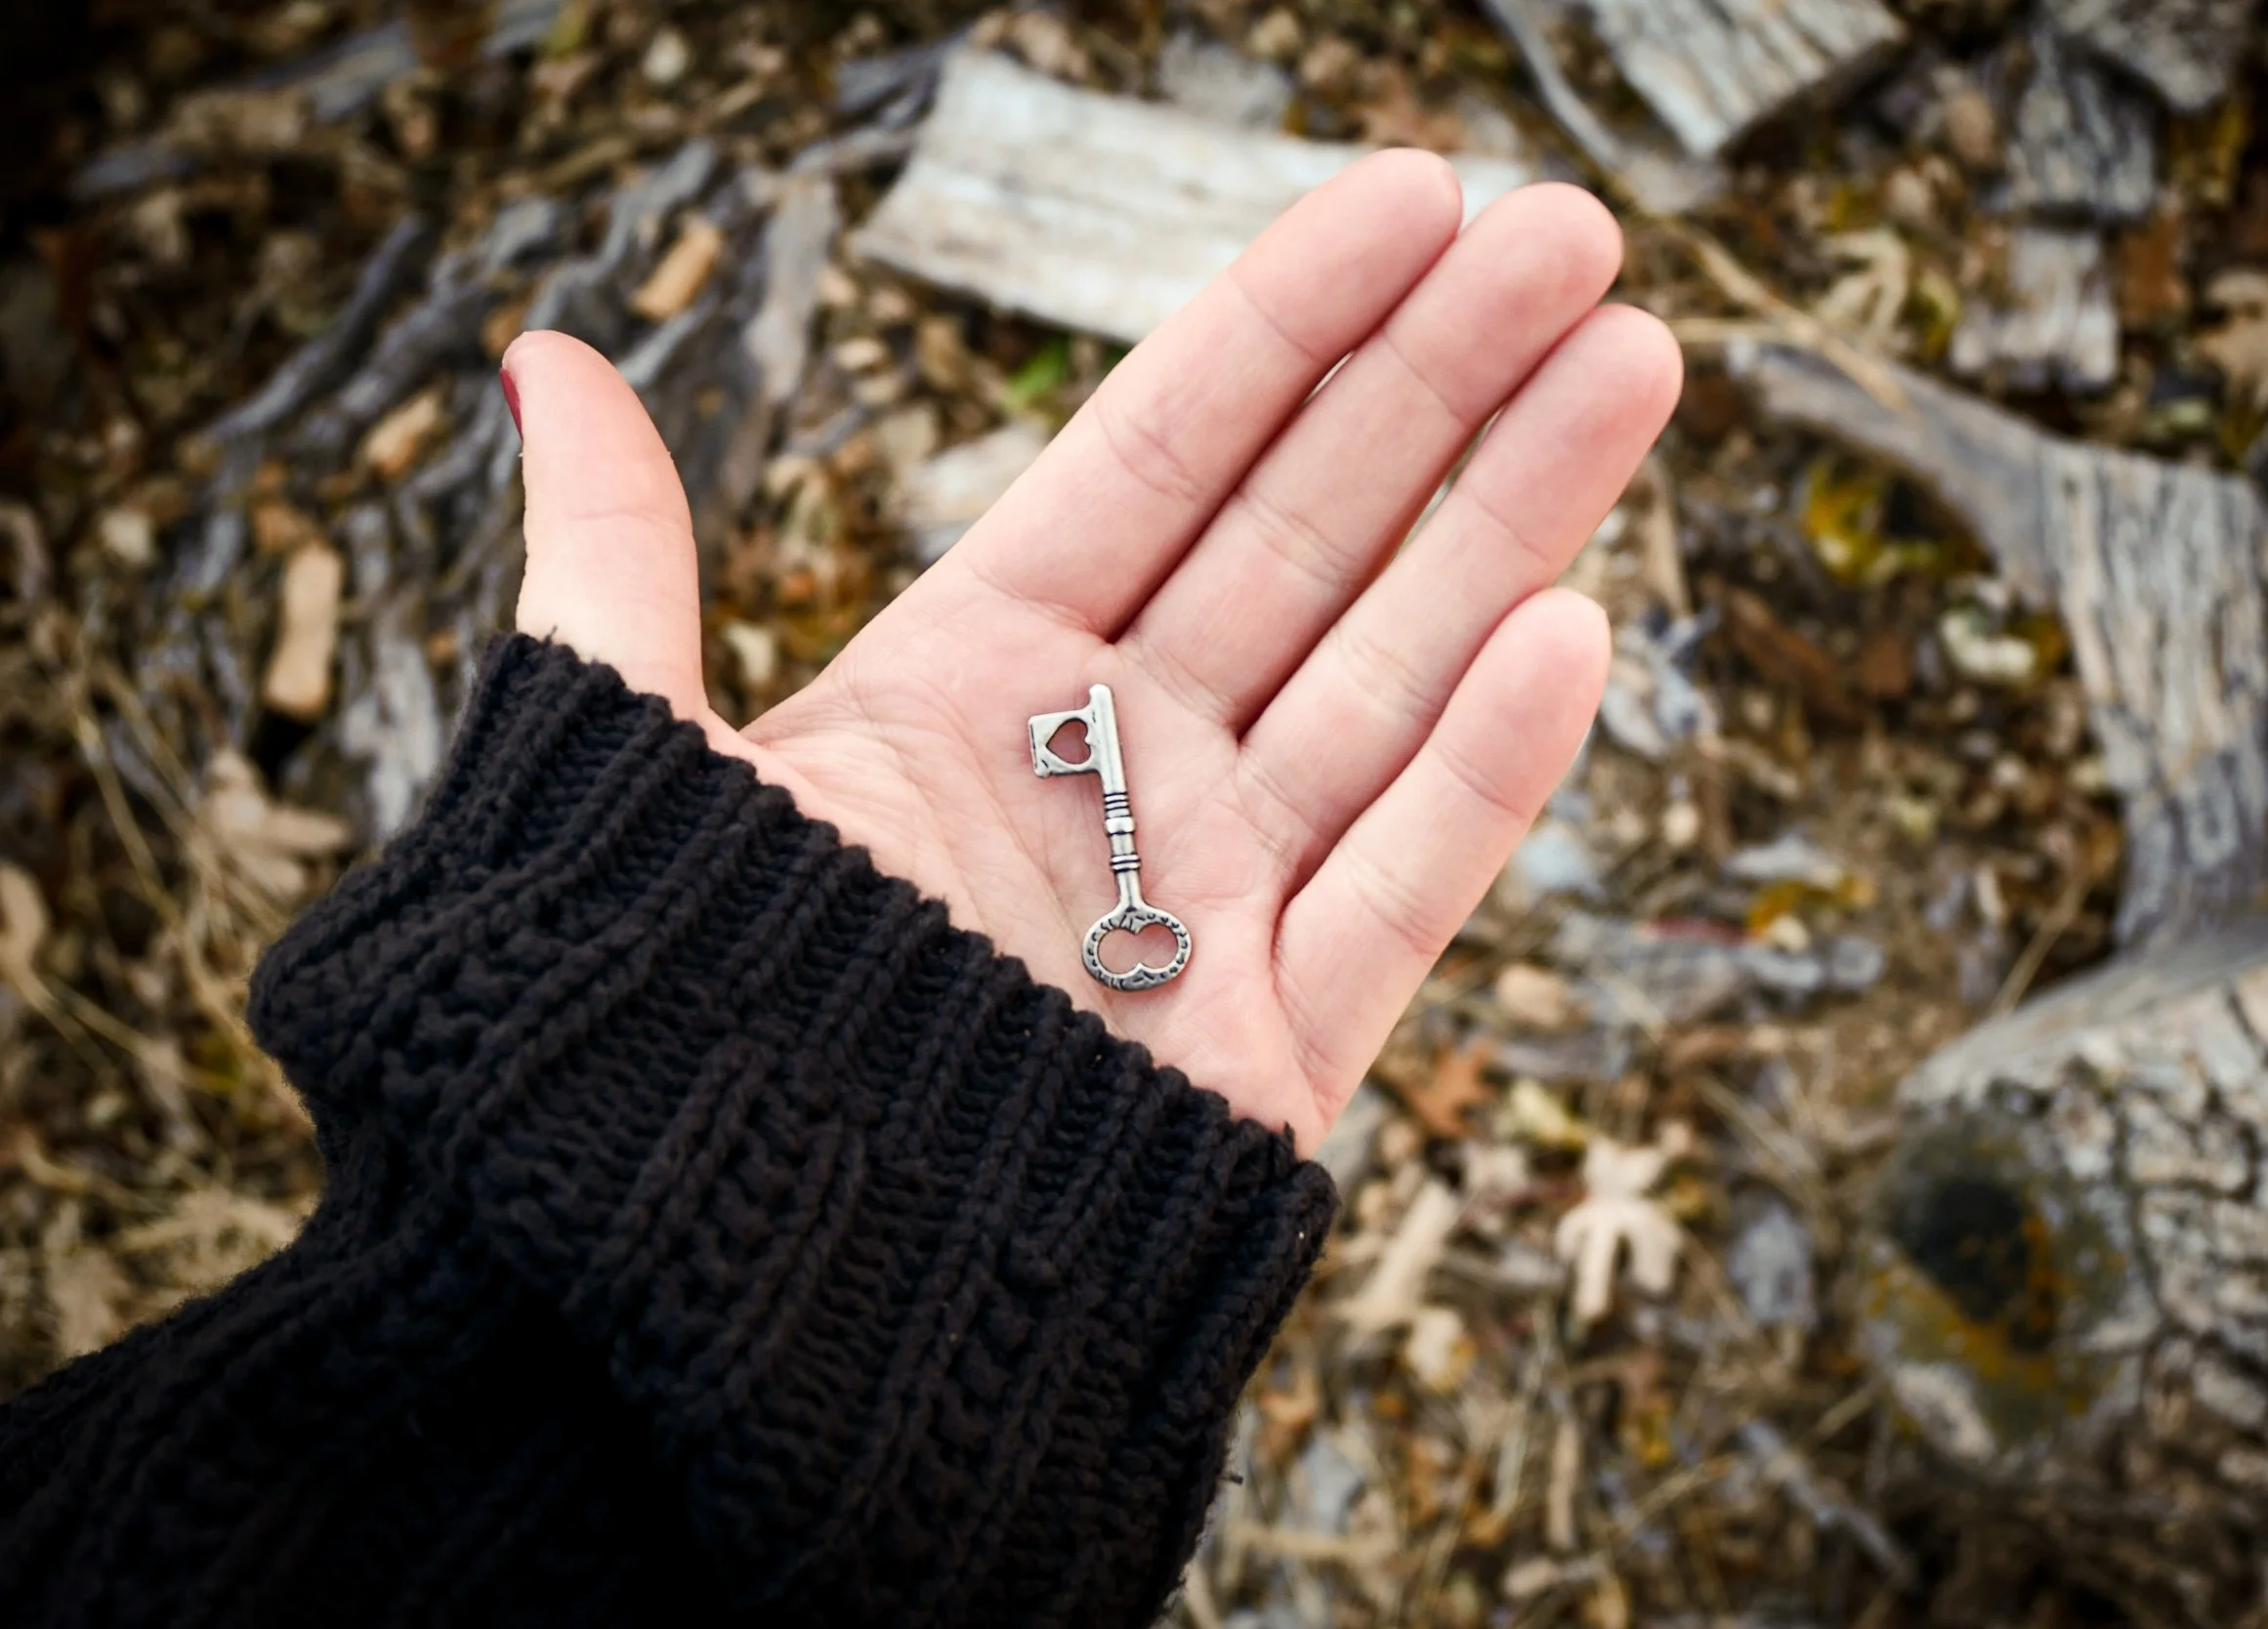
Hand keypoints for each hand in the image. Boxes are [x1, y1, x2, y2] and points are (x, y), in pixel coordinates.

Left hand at [506, 151, 1679, 1153]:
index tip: (1414, 191)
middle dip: (1445, 379)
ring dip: (1514, 524)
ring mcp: (1206, 902)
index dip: (1293, 319)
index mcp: (974, 676)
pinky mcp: (1266, 1054)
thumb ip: (620, 552)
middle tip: (1576, 236)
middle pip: (1313, 536)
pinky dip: (1479, 775)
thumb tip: (545, 355)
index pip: (1168, 454)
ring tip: (1632, 363)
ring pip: (1391, 679)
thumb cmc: (655, 1015)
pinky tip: (1568, 629)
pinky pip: (1396, 892)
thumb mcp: (627, 751)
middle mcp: (1113, 769)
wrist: (701, 1284)